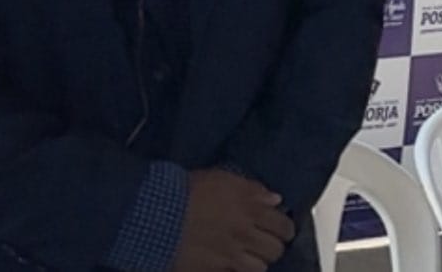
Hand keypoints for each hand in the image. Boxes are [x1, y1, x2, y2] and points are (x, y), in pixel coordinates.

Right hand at [173, 169, 294, 271]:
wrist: (156, 214)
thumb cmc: (186, 191)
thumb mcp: (222, 179)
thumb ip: (252, 189)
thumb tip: (274, 199)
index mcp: (250, 208)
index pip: (283, 225)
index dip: (285, 229)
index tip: (282, 229)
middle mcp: (245, 234)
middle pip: (275, 249)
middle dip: (273, 247)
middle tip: (265, 243)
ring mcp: (230, 256)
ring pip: (260, 267)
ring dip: (256, 262)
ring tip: (248, 256)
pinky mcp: (213, 271)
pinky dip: (236, 270)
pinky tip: (230, 265)